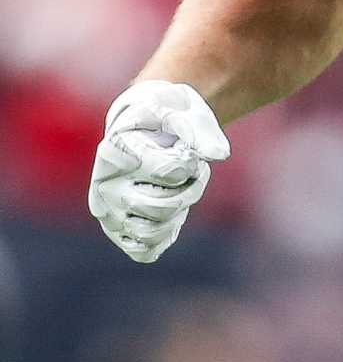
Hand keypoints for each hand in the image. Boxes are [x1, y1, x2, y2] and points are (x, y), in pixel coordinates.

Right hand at [88, 80, 228, 263]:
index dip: (191, 164)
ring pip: (151, 232)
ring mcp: (107, 211)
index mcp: (114, 152)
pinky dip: (165, 236)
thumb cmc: (166, 115)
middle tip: (192, 172)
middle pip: (161, 208)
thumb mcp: (183, 110)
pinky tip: (170, 214)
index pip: (170, 172)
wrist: (145, 124)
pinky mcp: (116, 230)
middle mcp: (103, 185)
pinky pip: (144, 251)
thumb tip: (219, 155)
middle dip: (191, 190)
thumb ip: (200, 130)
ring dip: (179, 212)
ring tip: (179, 190)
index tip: (187, 150)